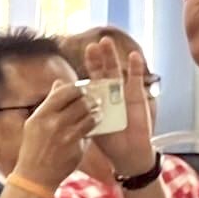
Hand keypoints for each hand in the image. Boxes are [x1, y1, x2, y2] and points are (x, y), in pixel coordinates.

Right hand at [10, 81, 96, 189]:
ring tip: (97, 110)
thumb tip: (60, 83)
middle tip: (94, 99)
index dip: (78, 89)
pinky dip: (94, 125)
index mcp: (42, 115)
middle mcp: (54, 124)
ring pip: (90, 116)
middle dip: (91, 99)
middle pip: (81, 102)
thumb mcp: (35, 122)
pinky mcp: (77, 149)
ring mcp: (67, 137)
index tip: (82, 90)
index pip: (66, 92)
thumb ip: (49, 102)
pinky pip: (90, 132)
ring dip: (96, 111)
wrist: (35, 176)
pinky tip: (94, 124)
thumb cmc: (34, 147)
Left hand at [79, 37, 157, 176]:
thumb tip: (61, 94)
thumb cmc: (108, 141)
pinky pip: (136, 80)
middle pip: (103, 71)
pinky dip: (136, 68)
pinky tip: (134, 55)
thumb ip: (77, 109)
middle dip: (98, 58)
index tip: (84, 51)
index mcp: (97, 98)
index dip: (89, 65)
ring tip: (106, 42)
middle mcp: (109, 92)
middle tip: (92, 45)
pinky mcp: (137, 96)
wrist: (128, 154)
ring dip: (112, 57)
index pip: (91, 78)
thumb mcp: (89, 124)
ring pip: (117, 72)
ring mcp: (123, 92)